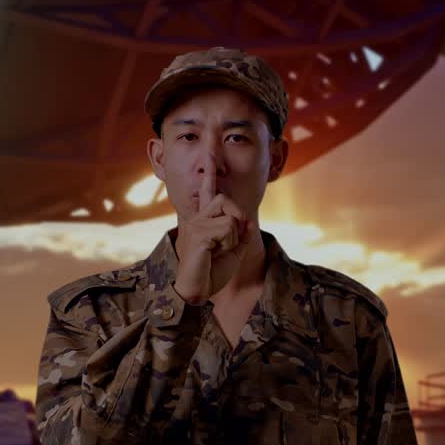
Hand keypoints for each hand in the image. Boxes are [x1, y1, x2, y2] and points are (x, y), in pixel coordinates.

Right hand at [173, 154, 251, 304]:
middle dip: (237, 218)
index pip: (209, 192)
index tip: (210, 153)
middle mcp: (199, 219)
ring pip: (230, 217)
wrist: (197, 291)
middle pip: (225, 199)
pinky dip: (229, 244)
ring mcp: (197, 224)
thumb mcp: (233, 253)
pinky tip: (215, 254)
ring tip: (220, 251)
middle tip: (230, 241)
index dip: (209, 173)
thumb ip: (242, 236)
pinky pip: (228, 229)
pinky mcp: (199, 233)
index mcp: (206, 221)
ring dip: (233, 237)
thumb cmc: (211, 273)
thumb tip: (247, 221)